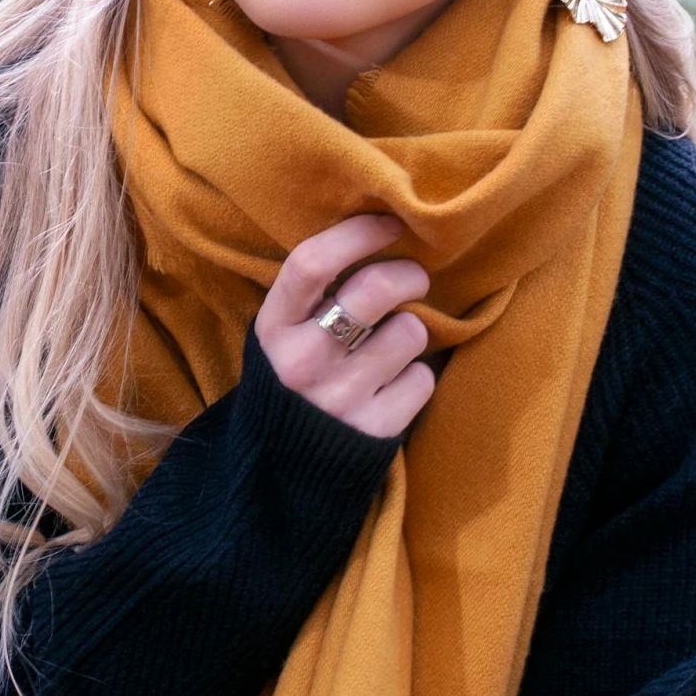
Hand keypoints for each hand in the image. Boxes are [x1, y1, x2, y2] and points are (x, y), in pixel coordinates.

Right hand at [257, 213, 433, 438]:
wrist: (282, 471)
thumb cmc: (292, 382)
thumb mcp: (281, 335)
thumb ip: (313, 295)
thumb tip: (379, 235)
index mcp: (273, 328)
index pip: (312, 263)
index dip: (358, 234)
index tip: (390, 224)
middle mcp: (301, 362)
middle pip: (375, 288)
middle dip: (408, 275)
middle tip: (413, 280)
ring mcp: (339, 398)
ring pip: (410, 331)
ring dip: (412, 332)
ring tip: (393, 345)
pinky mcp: (374, 431)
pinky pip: (423, 379)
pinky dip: (417, 377)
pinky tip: (394, 385)